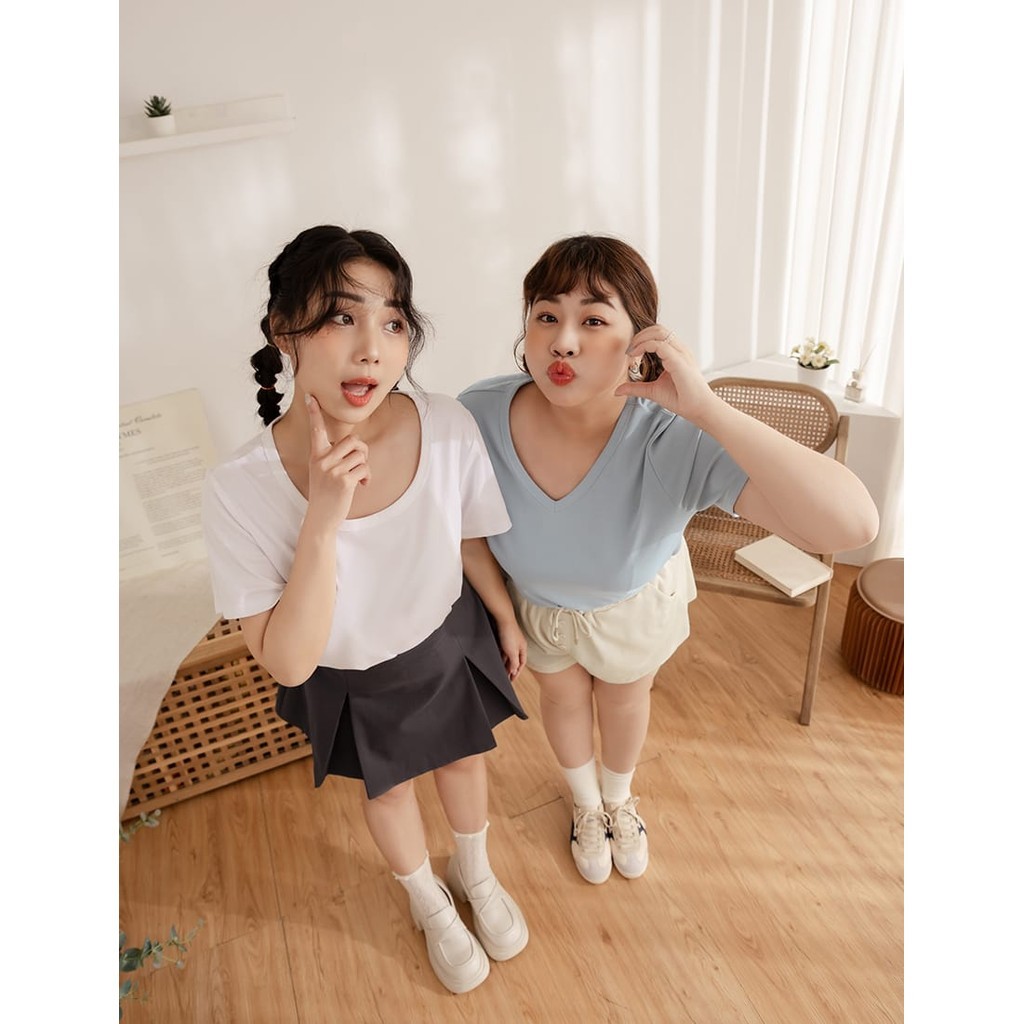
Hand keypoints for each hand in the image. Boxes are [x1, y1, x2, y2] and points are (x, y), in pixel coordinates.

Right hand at [305, 394, 369, 527]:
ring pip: (361, 454)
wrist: (321, 517)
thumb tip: (356, 446)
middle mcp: (322, 460)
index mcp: (316, 455)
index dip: (314, 413)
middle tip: (361, 462)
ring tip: (360, 477)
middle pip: (353, 440)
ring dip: (365, 466)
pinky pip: (364, 468)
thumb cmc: (325, 493)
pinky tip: (362, 485)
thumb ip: (333, 457)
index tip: (310, 397)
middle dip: (363, 450)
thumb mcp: (323, 471)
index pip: (316, 430)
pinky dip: (367, 476)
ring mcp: (332, 470)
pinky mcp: (344, 481)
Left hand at [497, 618, 527, 680]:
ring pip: (509, 656)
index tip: (512, 679)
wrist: (502, 619)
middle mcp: (518, 646)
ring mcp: (511, 642)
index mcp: (523, 649)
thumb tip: (514, 670)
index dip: (517, 672)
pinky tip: (497, 659)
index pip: (521, 663)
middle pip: (515, 660)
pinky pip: (503, 651)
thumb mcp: (512, 652)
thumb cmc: (509, 633)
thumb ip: (514, 662)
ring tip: (501, 670)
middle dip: (511, 669)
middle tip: (506, 677)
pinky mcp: (504, 638)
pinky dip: (501, 656)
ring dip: (505, 663)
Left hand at [614, 325, 716, 422]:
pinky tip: (636, 356)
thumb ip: (636, 388)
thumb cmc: (682, 399)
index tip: (630, 352)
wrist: (698, 409)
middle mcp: (680, 350)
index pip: (659, 334)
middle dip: (640, 335)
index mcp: (676, 354)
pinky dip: (645, 346)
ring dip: (641, 338)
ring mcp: (681, 353)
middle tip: (630, 349)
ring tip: (632, 351)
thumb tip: (617, 390)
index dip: (642, 338)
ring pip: (659, 332)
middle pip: (658, 328)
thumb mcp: (652, 391)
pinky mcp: (680, 361)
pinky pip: (661, 345)